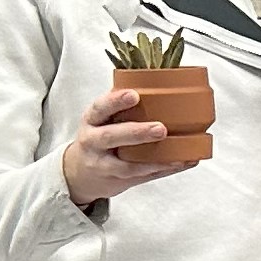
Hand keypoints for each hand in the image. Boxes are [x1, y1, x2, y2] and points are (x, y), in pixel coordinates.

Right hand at [63, 86, 197, 208]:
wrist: (78, 173)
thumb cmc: (97, 137)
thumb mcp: (100, 119)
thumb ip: (119, 105)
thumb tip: (153, 79)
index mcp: (91, 120)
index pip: (99, 108)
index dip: (115, 101)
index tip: (134, 94)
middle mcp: (93, 142)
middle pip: (111, 137)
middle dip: (137, 133)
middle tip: (161, 128)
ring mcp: (103, 165)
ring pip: (126, 165)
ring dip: (153, 160)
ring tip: (177, 155)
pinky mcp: (118, 181)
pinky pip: (142, 177)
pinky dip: (163, 170)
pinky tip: (182, 162)